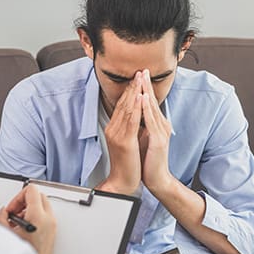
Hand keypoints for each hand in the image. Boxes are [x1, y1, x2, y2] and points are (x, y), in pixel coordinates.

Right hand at [0, 185, 56, 253]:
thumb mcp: (5, 234)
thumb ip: (1, 218)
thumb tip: (3, 213)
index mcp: (38, 216)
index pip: (32, 190)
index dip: (18, 196)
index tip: (12, 208)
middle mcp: (48, 219)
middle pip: (38, 196)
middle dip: (24, 202)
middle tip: (13, 213)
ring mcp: (52, 226)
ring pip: (42, 205)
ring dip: (28, 209)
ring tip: (16, 223)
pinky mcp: (52, 232)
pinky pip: (44, 216)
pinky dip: (33, 217)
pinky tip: (22, 229)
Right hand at [98, 72, 142, 194]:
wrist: (123, 181)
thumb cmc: (128, 163)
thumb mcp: (128, 141)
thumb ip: (129, 127)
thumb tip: (137, 115)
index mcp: (114, 128)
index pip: (121, 105)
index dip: (129, 90)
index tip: (137, 78)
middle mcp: (113, 129)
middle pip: (123, 103)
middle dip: (132, 86)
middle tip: (139, 72)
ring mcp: (117, 134)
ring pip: (126, 108)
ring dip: (134, 92)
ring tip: (140, 78)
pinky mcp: (124, 141)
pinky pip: (131, 120)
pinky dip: (136, 107)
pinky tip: (140, 97)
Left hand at [139, 69, 174, 194]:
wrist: (156, 179)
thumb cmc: (149, 160)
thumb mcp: (146, 137)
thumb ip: (143, 125)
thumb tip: (136, 113)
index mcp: (158, 124)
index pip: (150, 103)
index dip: (145, 88)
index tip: (139, 74)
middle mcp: (162, 125)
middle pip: (152, 101)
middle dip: (146, 85)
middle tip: (142, 69)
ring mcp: (161, 132)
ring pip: (152, 108)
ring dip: (146, 91)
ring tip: (142, 78)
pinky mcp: (158, 140)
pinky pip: (150, 121)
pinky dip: (146, 108)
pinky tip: (143, 98)